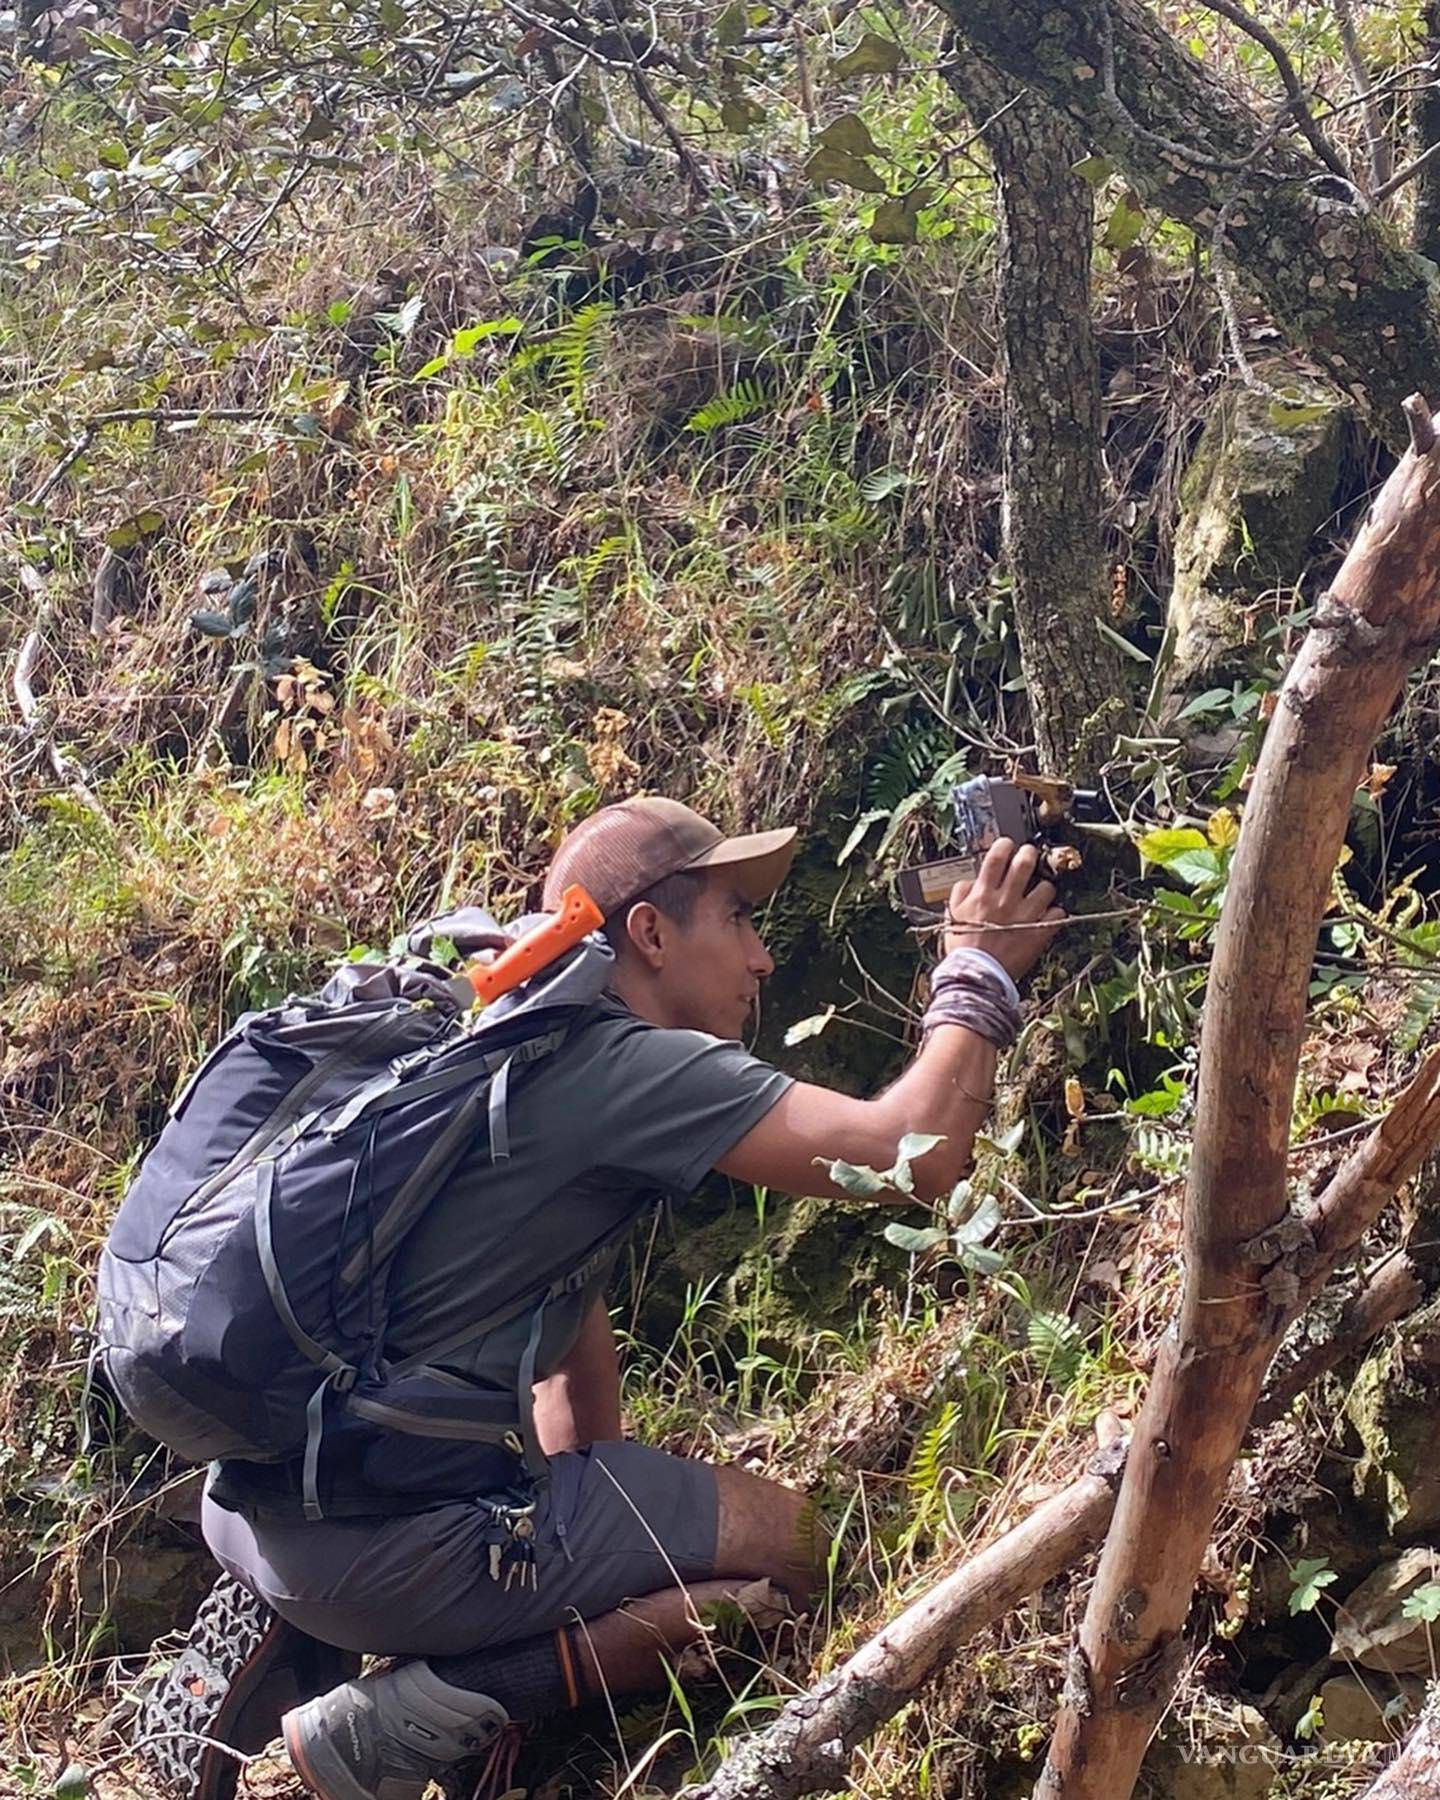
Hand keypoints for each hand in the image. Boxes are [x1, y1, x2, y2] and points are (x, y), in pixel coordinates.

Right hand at [942, 837, 1064, 982]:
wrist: (977, 975)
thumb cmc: (963, 948)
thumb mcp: (953, 916)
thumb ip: (960, 893)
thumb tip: (970, 881)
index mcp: (983, 894)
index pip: (996, 858)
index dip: (1004, 846)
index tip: (1008, 845)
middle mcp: (1006, 900)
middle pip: (1025, 864)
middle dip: (1029, 855)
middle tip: (1029, 856)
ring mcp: (1025, 915)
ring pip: (1046, 887)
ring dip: (1045, 886)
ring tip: (1040, 890)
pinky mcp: (1039, 932)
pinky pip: (1057, 913)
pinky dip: (1055, 912)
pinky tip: (1048, 914)